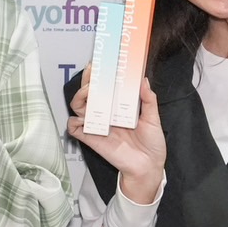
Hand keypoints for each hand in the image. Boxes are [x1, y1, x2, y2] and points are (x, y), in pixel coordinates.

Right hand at [67, 72, 165, 202]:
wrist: (148, 166)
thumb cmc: (151, 144)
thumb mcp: (153, 118)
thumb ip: (148, 99)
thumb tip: (143, 80)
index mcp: (118, 107)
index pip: (106, 86)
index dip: (102, 73)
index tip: (103, 61)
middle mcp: (105, 113)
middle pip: (89, 92)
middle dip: (88, 78)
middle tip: (94, 69)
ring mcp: (97, 125)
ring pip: (78, 106)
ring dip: (80, 96)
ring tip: (90, 90)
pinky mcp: (91, 138)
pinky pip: (74, 127)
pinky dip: (74, 121)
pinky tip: (84, 117)